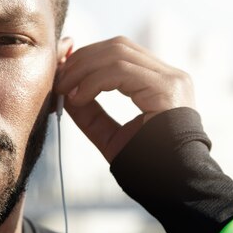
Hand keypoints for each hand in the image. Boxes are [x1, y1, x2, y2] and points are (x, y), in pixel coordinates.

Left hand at [55, 36, 195, 162]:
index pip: (121, 52)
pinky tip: (79, 98)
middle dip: (82, 58)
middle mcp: (170, 76)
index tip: (62, 69)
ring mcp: (171, 80)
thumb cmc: (147, 166)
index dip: (87, 55)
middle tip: (58, 79)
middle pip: (118, 46)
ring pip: (119, 53)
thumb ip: (91, 113)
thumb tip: (66, 92)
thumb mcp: (111, 135)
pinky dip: (94, 81)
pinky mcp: (168, 89)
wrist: (173, 186)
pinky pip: (122, 71)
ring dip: (83, 68)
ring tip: (64, 89)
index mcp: (160, 83)